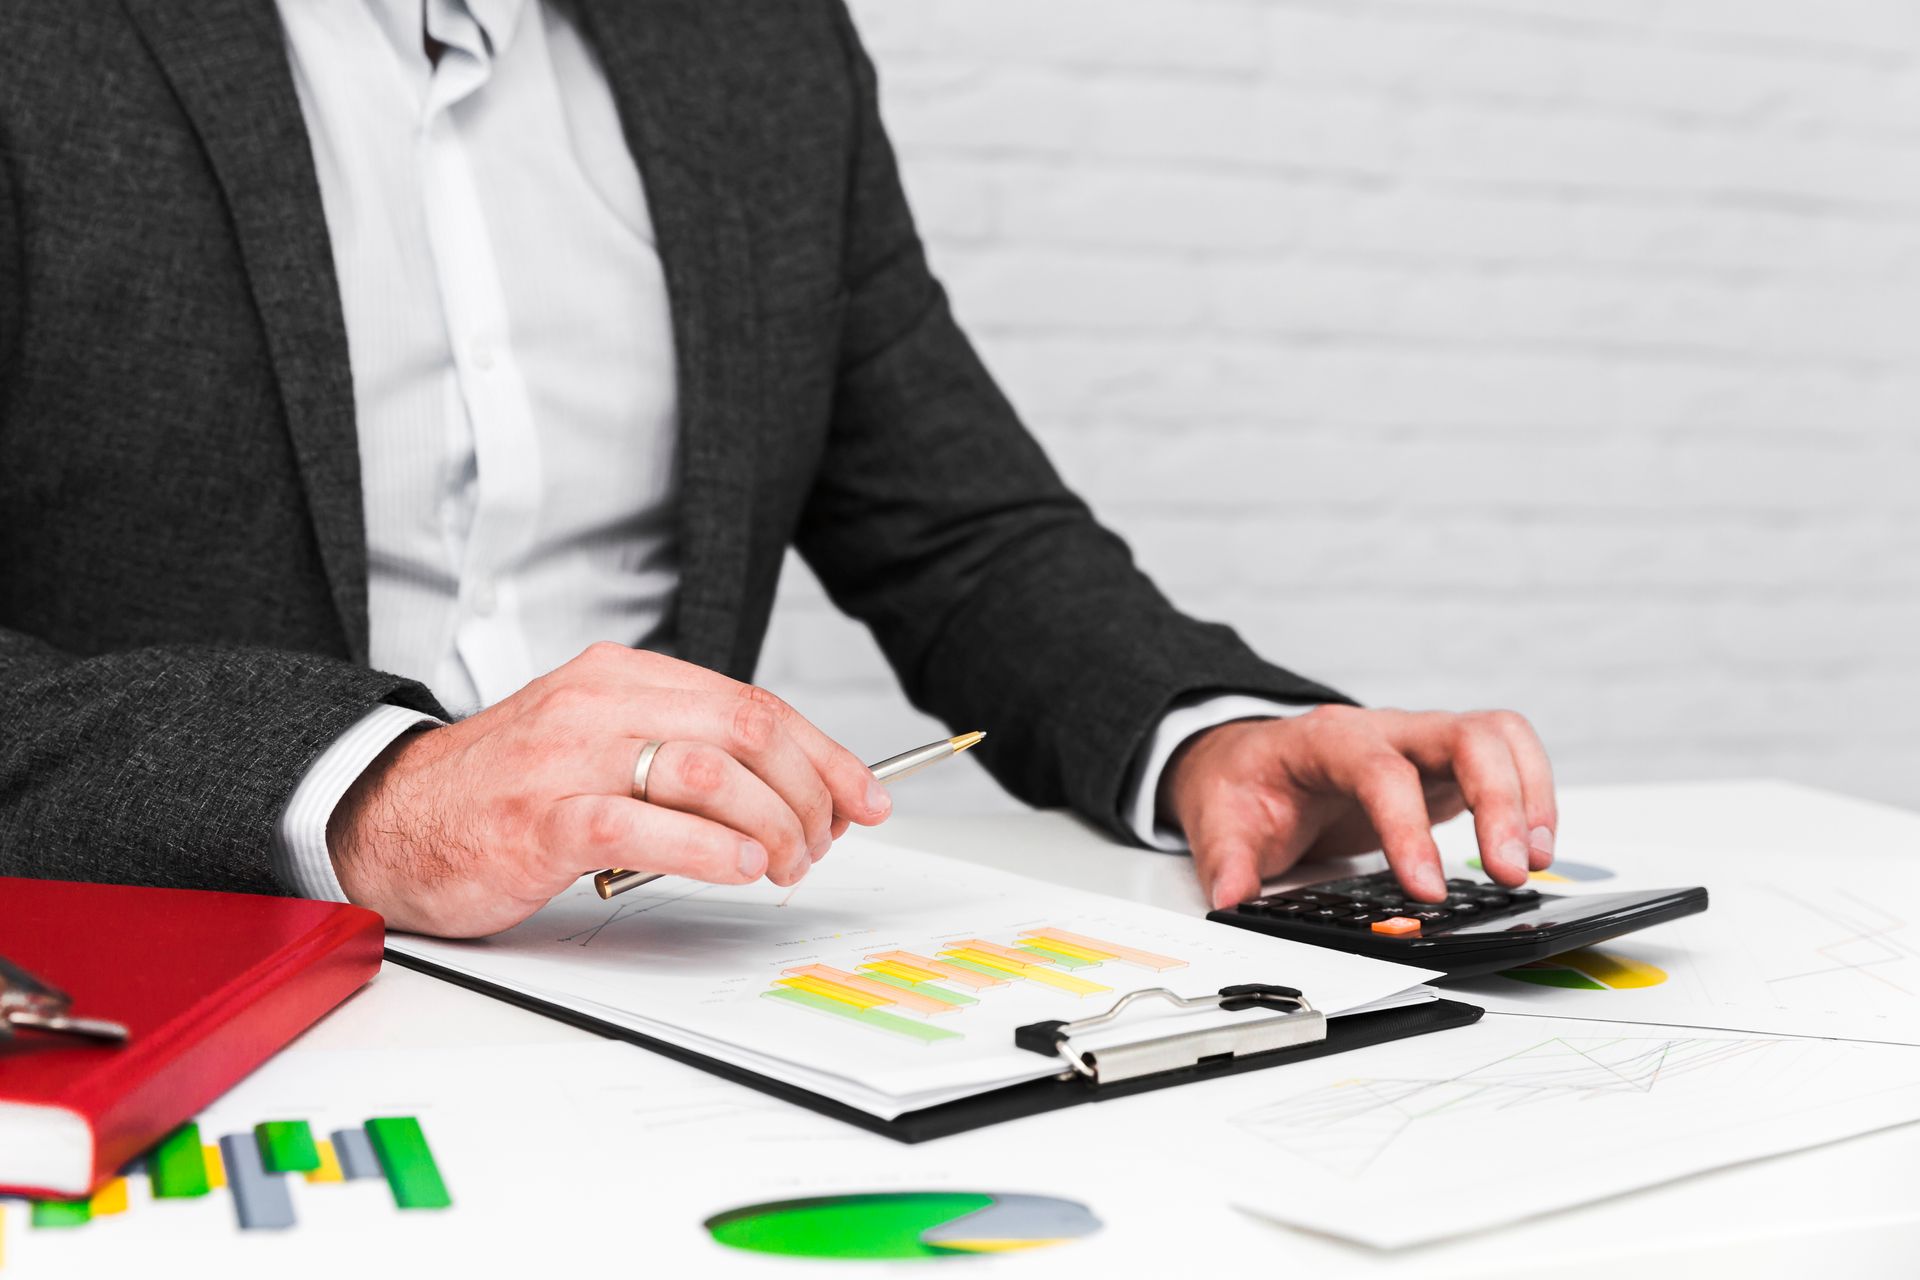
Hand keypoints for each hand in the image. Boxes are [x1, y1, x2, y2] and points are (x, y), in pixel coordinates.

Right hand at [327, 643, 890, 937]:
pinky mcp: (541, 819)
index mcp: (623, 676)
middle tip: (819, 843)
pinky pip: (639, 824)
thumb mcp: (602, 745)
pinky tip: (737, 866)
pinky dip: (705, 846)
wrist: (392, 818)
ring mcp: (567, 759)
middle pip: (746, 729)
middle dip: (808, 791)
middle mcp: (600, 703)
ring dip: (770, 822)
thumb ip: (685, 755)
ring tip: (783, 863)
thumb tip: (794, 793)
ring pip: (707, 769)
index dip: (824, 754)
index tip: (864, 798)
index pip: (753, 703)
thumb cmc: (509, 791)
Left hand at [1161, 705, 1555, 909]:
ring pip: (1499, 738)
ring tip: (1535, 863)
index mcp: (1328, 740)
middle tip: (1511, 873)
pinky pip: (1507, 761)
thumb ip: (1227, 862)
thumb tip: (1233, 899)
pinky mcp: (1445, 768)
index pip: (1381, 772)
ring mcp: (1422, 744)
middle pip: (1465, 737)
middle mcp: (1387, 731)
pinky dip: (1533, 799)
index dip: (1408, 829)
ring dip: (1530, 796)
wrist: (1251, 759)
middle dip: (1499, 802)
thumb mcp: (1219, 821)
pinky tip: (1532, 850)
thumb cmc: (1245, 783)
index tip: (1427, 890)